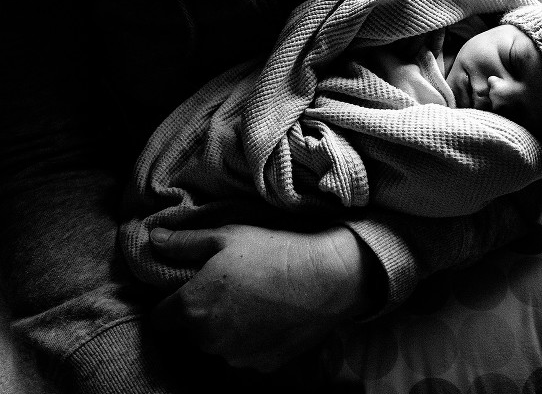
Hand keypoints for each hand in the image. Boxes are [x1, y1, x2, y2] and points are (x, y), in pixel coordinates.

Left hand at [149, 224, 381, 370]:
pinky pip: (247, 356)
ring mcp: (236, 356)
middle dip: (202, 316)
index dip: (171, 304)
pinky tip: (271, 319)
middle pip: (191, 334)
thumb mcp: (226, 236)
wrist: (326, 277)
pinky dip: (253, 342)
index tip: (190, 290)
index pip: (160, 319)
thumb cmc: (273, 252)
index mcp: (192, 308)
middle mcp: (208, 339)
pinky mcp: (263, 366)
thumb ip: (185, 243)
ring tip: (254, 304)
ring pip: (219, 346)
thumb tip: (154, 240)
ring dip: (227, 331)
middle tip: (228, 291)